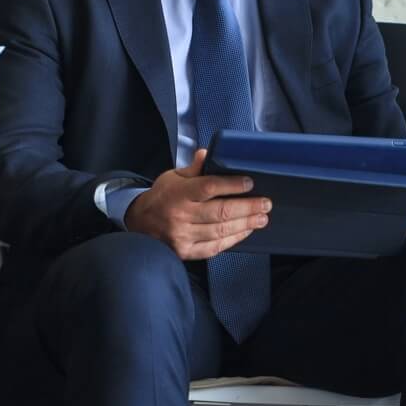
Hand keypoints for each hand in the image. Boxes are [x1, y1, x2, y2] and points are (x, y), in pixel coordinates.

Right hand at [124, 148, 271, 259]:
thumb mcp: (173, 177)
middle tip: (265, 204)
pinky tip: (246, 232)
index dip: (232, 185)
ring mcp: (183, 235)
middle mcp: (180, 215)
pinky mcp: (186, 251)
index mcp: (178, 193)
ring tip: (261, 218)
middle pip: (220, 212)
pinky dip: (233, 239)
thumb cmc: (162, 197)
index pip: (209, 187)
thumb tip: (208, 153)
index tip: (250, 183)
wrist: (139, 223)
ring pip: (220, 231)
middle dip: (247, 208)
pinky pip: (215, 247)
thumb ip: (194, 169)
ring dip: (245, 224)